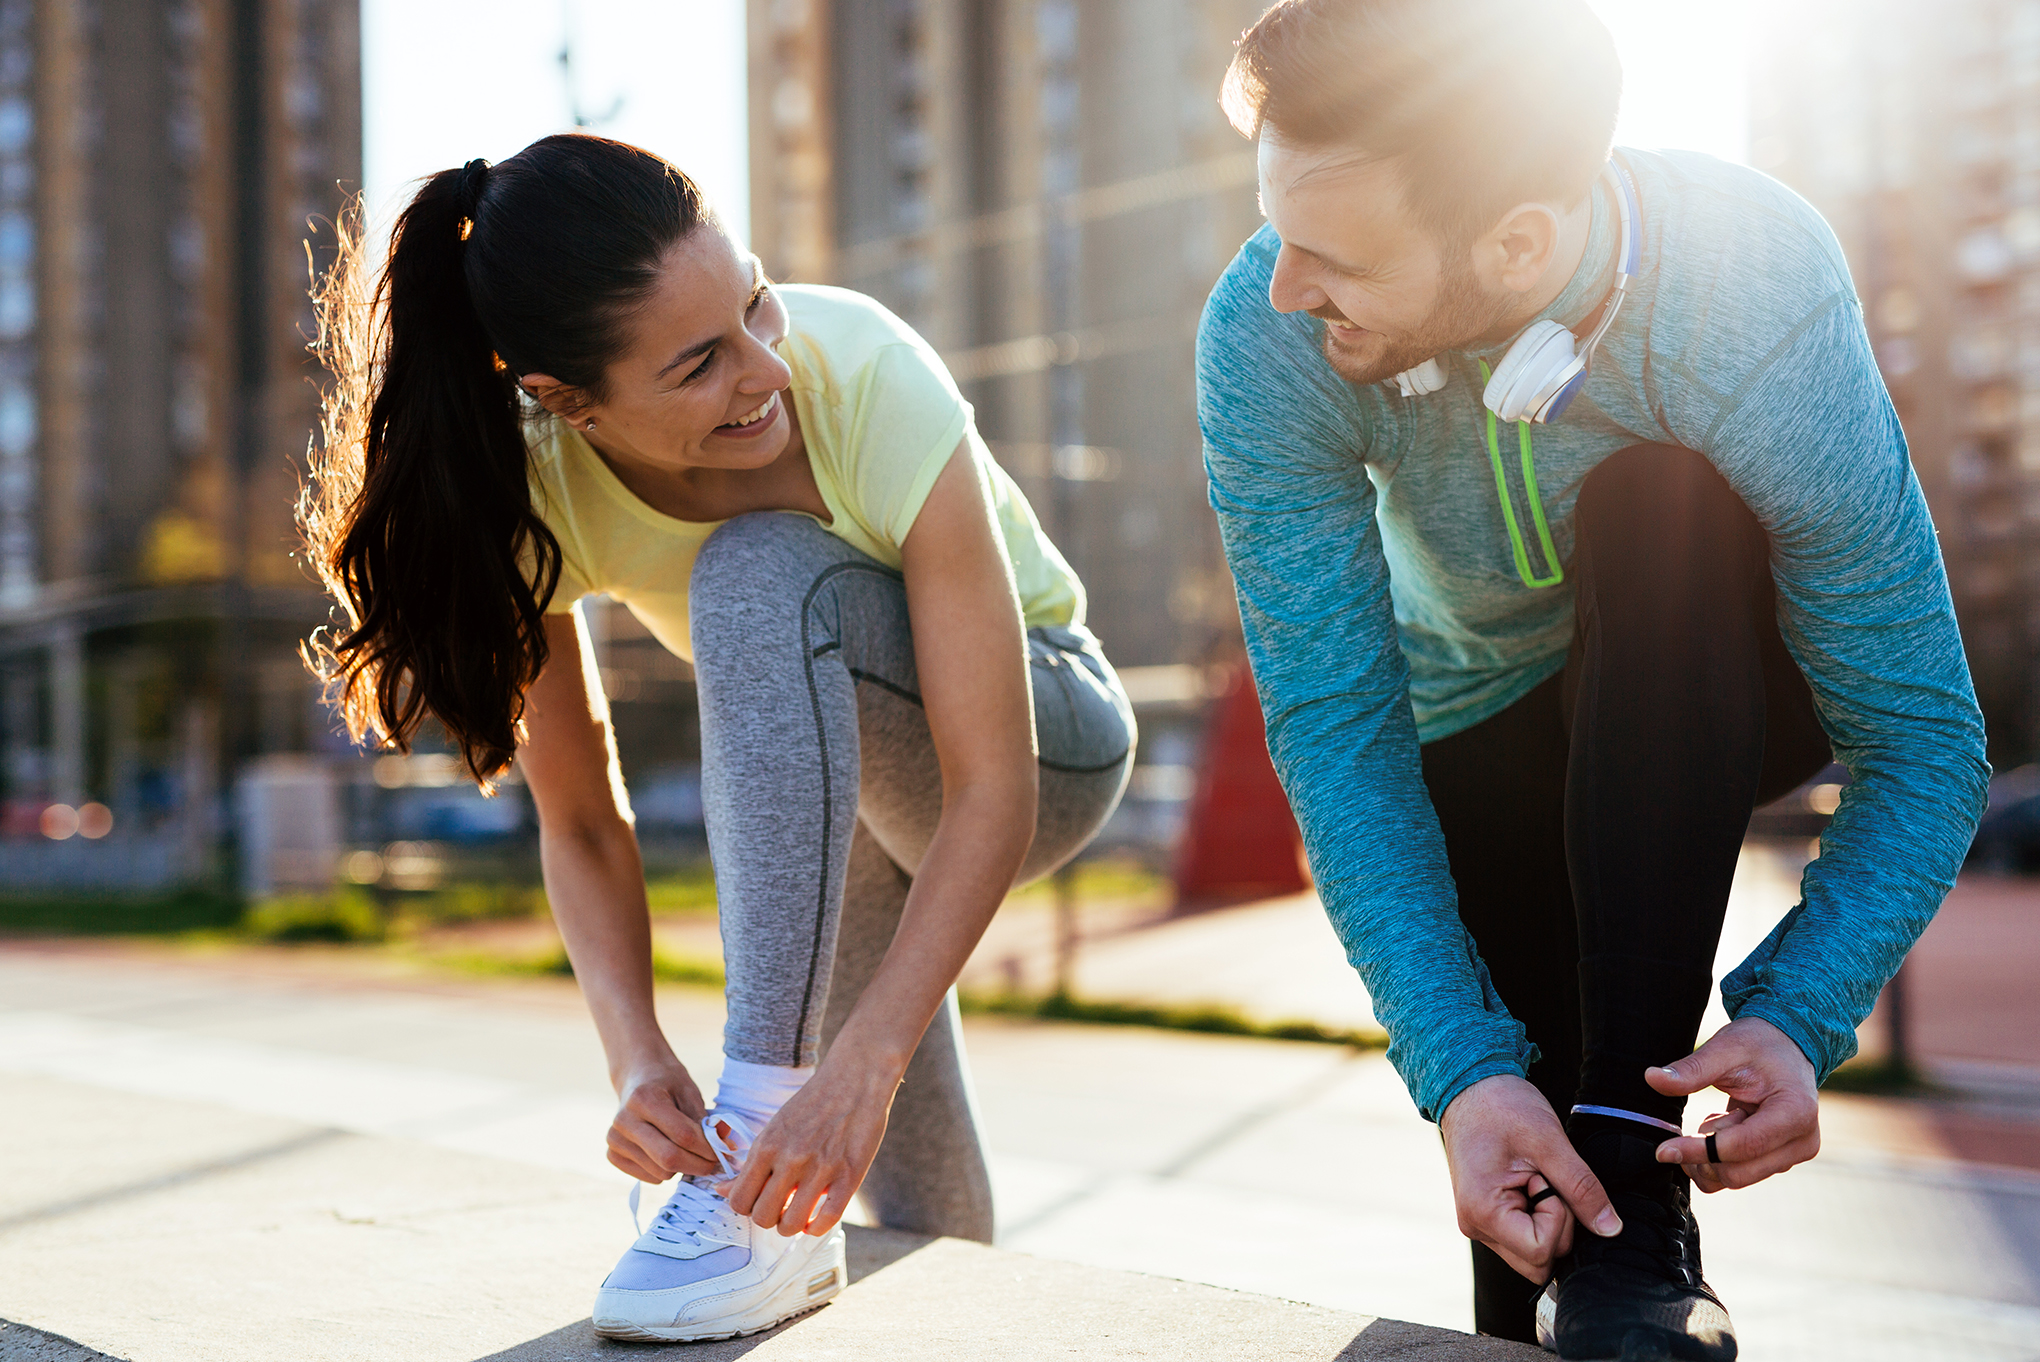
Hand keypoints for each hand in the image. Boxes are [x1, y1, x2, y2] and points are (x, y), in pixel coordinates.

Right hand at [608, 1056, 717, 1181]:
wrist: (637, 1077)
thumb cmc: (668, 1083)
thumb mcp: (689, 1092)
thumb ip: (704, 1120)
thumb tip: (725, 1144)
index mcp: (644, 1099)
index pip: (683, 1136)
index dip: (707, 1149)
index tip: (723, 1152)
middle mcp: (624, 1121)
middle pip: (668, 1158)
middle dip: (698, 1165)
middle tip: (713, 1163)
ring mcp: (615, 1139)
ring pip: (660, 1172)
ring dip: (681, 1168)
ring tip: (685, 1150)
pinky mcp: (612, 1154)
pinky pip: (648, 1177)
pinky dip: (664, 1171)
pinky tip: (665, 1151)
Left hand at [725, 1059, 896, 1236]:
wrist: (855, 1079)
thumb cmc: (813, 1103)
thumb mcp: (775, 1128)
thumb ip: (751, 1163)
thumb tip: (723, 1191)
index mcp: (767, 1146)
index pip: (739, 1200)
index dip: (746, 1207)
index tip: (758, 1200)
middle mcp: (791, 1159)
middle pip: (762, 1217)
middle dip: (769, 1218)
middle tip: (779, 1207)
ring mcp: (821, 1169)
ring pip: (791, 1224)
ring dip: (791, 1225)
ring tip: (798, 1213)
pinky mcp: (849, 1176)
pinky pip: (827, 1220)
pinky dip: (817, 1228)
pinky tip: (816, 1219)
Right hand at [1439, 1074, 1621, 1282]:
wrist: (1470, 1086)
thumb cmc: (1503, 1106)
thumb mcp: (1549, 1142)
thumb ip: (1582, 1188)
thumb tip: (1611, 1229)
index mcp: (1482, 1211)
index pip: (1541, 1250)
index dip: (1560, 1217)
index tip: (1546, 1177)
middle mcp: (1475, 1226)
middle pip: (1538, 1262)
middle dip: (1557, 1225)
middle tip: (1545, 1179)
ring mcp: (1479, 1224)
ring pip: (1533, 1254)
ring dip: (1549, 1222)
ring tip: (1536, 1179)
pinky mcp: (1486, 1218)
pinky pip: (1523, 1238)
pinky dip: (1539, 1218)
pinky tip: (1530, 1185)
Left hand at [1648, 1015, 1819, 1192]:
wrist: (1786, 1047)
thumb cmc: (1759, 1044)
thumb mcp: (1724, 1049)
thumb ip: (1691, 1069)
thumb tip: (1651, 1078)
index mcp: (1795, 1113)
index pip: (1739, 1148)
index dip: (1696, 1151)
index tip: (1662, 1149)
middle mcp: (1802, 1142)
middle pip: (1737, 1174)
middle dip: (1705, 1152)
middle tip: (1707, 1116)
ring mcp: (1795, 1155)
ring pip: (1735, 1179)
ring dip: (1711, 1154)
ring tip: (1720, 1116)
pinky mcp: (1782, 1161)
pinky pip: (1739, 1176)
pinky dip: (1718, 1158)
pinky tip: (1724, 1128)